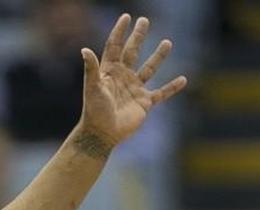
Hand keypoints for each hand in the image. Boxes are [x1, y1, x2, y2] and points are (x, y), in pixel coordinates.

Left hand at [78, 14, 186, 147]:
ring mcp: (134, 89)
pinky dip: (172, 87)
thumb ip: (91, 69)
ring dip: (158, 56)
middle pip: (132, 52)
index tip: (126, 17)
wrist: (102, 134)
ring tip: (167, 42)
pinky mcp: (144, 103)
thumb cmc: (94, 111)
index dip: (119, 32)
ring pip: (149, 69)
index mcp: (109, 72)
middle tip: (144, 20)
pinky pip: (162, 93)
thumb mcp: (92, 88)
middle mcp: (122, 78)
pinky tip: (183, 79)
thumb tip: (84, 49)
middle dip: (138, 36)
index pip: (115, 47)